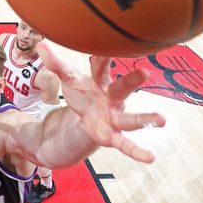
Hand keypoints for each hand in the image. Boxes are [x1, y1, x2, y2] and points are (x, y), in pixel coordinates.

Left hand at [36, 43, 165, 162]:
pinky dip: (136, 151)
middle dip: (133, 81)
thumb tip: (40, 45)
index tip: (109, 46)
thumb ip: (56, 64)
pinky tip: (151, 158)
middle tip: (146, 72)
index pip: (101, 67)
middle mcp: (112, 98)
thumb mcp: (68, 79)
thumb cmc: (83, 91)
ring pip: (130, 119)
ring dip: (145, 120)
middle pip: (122, 88)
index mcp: (100, 81)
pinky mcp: (112, 135)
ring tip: (162, 120)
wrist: (87, 115)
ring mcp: (114, 117)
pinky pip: (125, 144)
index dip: (103, 58)